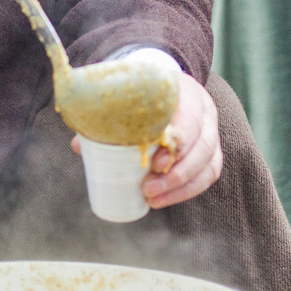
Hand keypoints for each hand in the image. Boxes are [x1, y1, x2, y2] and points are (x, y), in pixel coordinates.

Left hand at [71, 73, 221, 208]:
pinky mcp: (212, 151)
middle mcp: (204, 110)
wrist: (160, 90)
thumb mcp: (127, 99)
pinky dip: (188, 190)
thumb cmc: (141, 98)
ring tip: (153, 198)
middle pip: (203, 144)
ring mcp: (211, 131)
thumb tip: (79, 145)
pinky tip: (166, 199)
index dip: (177, 141)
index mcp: (185, 91)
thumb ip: (106, 118)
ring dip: (181, 186)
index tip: (153, 164)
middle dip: (177, 172)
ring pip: (208, 162)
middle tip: (148, 189)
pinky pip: (209, 174)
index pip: (190, 116)